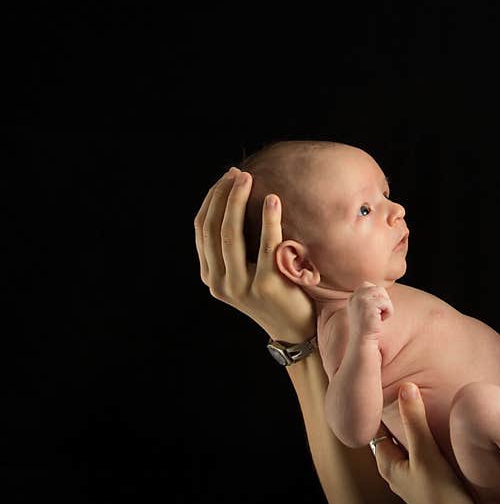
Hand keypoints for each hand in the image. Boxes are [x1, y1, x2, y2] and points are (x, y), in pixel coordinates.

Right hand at [194, 167, 315, 340]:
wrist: (295, 330)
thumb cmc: (274, 294)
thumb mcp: (244, 275)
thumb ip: (233, 251)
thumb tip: (232, 204)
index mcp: (210, 276)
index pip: (201, 229)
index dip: (211, 200)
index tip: (226, 179)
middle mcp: (220, 282)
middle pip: (213, 228)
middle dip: (222, 195)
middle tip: (237, 173)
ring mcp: (241, 286)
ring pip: (230, 234)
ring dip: (237, 201)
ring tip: (249, 179)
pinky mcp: (266, 286)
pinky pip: (266, 245)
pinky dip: (268, 219)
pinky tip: (273, 200)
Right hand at [348, 282, 392, 340]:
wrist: (363, 342)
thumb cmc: (368, 329)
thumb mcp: (366, 311)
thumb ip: (370, 300)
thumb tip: (381, 290)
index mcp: (353, 298)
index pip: (368, 286)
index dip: (377, 297)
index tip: (374, 312)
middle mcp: (355, 297)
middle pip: (378, 288)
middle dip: (383, 301)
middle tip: (378, 314)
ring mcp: (360, 300)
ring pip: (383, 294)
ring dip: (386, 307)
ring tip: (379, 317)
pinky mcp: (368, 305)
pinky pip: (387, 303)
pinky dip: (389, 312)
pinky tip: (381, 320)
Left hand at [374, 383, 478, 503]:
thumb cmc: (438, 494)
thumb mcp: (425, 452)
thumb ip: (415, 420)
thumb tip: (406, 387)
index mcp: (387, 464)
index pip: (376, 430)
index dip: (380, 411)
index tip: (386, 389)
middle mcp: (395, 472)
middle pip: (393, 437)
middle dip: (399, 419)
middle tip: (407, 395)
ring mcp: (411, 479)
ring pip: (408, 447)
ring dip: (414, 432)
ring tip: (423, 411)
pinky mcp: (428, 483)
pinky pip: (421, 456)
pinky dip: (425, 444)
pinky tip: (437, 437)